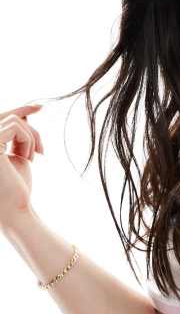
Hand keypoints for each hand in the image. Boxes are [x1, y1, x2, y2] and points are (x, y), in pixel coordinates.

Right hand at [0, 104, 44, 231]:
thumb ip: (17, 135)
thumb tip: (24, 114)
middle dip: (25, 110)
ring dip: (31, 137)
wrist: (16, 208)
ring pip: (14, 120)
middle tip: (42, 108)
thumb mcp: (18, 155)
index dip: (19, 109)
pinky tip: (30, 158)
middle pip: (6, 116)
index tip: (40, 105)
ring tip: (33, 157)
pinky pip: (16, 126)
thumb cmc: (17, 186)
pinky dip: (29, 139)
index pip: (0, 119)